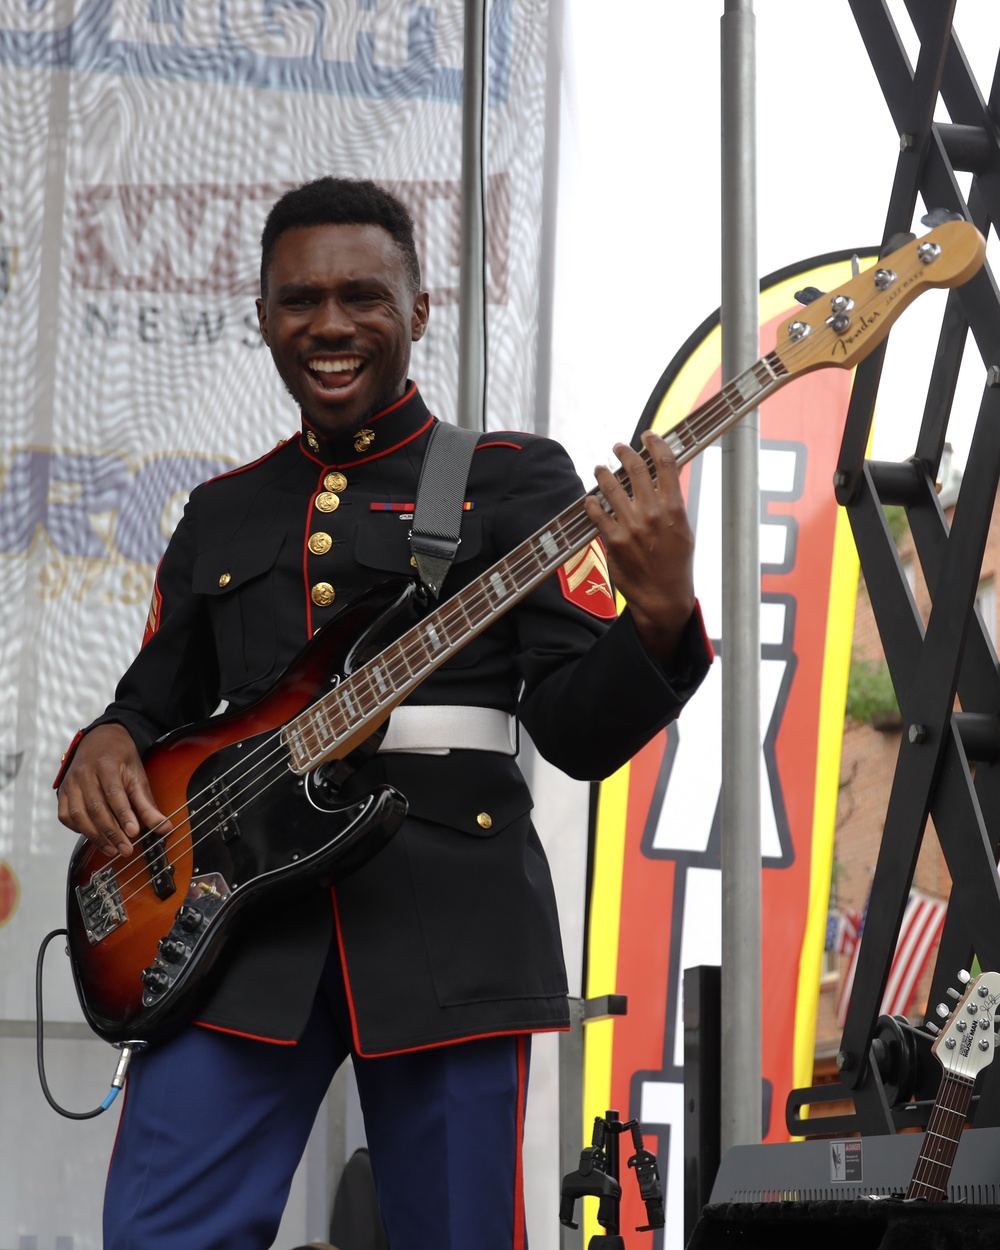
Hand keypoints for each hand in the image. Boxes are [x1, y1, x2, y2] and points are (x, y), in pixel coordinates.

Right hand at [57, 723, 170, 857]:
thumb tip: (164, 827)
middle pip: (95, 807)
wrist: (100, 740)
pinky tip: (95, 837)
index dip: (123, 814)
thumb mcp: (137, 775)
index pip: (113, 792)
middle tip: (126, 849)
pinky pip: (67, 816)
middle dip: (111, 832)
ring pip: (78, 815)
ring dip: (96, 836)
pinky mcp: (63, 793)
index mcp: (105, 764)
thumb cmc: (120, 759)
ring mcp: (70, 783)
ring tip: (112, 849)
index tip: (134, 832)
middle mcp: (84, 773)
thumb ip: (147, 803)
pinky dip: (80, 830)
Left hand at [584, 431, 695, 664]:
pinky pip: (597, 513)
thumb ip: (673, 503)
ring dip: (603, 473)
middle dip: (624, 452)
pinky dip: (592, 503)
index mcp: (674, 508)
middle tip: (618, 447)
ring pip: (611, 487)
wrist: (663, 596)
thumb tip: (666, 478)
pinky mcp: (614, 540)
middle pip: (636, 469)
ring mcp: (631, 526)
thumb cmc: (676, 564)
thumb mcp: (684, 530)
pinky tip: (591, 499)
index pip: (665, 464)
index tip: (648, 435)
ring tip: (599, 468)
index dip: (655, 444)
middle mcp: (652, 513)